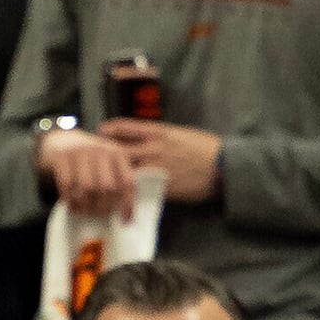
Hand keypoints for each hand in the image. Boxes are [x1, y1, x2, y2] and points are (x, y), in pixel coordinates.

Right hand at [39, 125, 144, 215]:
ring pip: (87, 188)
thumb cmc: (89, 160)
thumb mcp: (108, 164)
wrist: (62, 141)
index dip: (127, 203)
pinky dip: (70, 200)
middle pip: (107, 187)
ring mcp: (80, 152)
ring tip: (84, 210)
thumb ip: (118, 182)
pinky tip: (71, 205)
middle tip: (98, 213)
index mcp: (117, 153)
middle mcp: (100, 150)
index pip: (127, 181)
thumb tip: (126, 215)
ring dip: (85, 205)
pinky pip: (67, 185)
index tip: (124, 219)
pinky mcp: (61, 157)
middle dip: (103, 206)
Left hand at [100, 118, 222, 202]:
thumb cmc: (204, 147)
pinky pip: (139, 189)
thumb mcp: (179, 133)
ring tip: (106, 179)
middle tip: (97, 160)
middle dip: (105, 156)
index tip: (100, 134)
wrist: (222, 167)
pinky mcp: (162, 187)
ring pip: (124, 172)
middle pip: (118, 151)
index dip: (108, 130)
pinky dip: (129, 191)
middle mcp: (153, 148)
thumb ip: (158, 135)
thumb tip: (139, 138)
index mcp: (158, 132)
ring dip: (114, 176)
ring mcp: (156, 169)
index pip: (124, 127)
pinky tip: (123, 193)